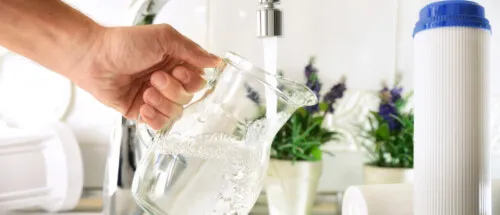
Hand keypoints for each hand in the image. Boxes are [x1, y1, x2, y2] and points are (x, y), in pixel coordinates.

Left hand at [72, 24, 219, 129]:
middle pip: (188, 97)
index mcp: (176, 62)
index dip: (191, 80)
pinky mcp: (142, 111)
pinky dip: (154, 118)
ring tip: (145, 91)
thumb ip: (191, 50)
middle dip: (172, 89)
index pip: (198, 80)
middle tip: (154, 78)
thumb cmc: (124, 44)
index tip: (177, 70)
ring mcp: (156, 97)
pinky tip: (144, 107)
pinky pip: (160, 124)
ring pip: (176, 112)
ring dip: (161, 103)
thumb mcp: (163, 38)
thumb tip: (215, 61)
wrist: (94, 59)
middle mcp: (168, 81)